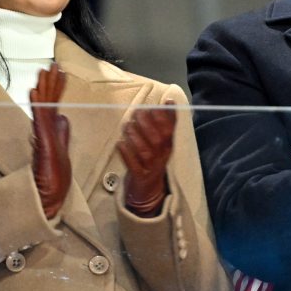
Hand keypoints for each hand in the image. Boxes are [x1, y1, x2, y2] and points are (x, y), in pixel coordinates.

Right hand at [31, 63, 70, 219]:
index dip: (56, 87)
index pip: (54, 103)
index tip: (59, 72)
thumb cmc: (54, 177)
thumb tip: (63, 117)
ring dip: (44, 88)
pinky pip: (39, 120)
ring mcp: (43, 135)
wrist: (48, 196)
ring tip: (44, 71)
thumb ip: (62, 131)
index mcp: (51, 130)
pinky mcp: (42, 142)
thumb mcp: (62, 148)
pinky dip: (37, 105)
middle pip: (47, 101)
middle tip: (51, 65)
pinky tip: (34, 93)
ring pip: (43, 106)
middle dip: (50, 82)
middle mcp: (45, 130)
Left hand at [117, 101, 176, 216]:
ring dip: (134, 136)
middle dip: (146, 123)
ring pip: (144, 150)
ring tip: (127, 125)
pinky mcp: (139, 176)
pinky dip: (126, 153)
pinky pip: (132, 165)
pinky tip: (120, 143)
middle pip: (157, 139)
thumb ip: (165, 123)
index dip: (164, 117)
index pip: (170, 130)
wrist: (148, 189)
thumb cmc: (154, 158)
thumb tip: (169, 102)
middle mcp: (162, 156)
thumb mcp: (163, 142)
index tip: (156, 106)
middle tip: (136, 113)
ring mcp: (151, 167)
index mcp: (169, 145)